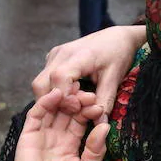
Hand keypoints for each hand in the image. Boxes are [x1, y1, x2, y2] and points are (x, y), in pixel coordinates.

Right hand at [2, 88, 109, 160]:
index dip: (91, 111)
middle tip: (90, 95)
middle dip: (80, 101)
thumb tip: (105, 126)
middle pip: (69, 111)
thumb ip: (96, 149)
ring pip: (54, 109)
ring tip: (76, 93)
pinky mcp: (28, 135)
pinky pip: (36, 114)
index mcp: (72, 142)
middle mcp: (57, 135)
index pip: (82, 119)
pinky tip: (57, 94)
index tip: (100, 107)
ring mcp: (43, 133)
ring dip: (65, 98)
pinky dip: (45, 102)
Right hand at [31, 25, 145, 113]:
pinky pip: (46, 78)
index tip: (78, 109)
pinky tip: (73, 96)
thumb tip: (99, 124)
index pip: (59, 78)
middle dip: (53, 103)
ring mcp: (55, 55)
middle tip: (74, 111)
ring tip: (76, 104)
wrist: (117, 36)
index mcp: (78, 55)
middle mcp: (60, 54)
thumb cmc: (118, 54)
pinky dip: (55, 91)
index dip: (64, 98)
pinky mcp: (54, 58)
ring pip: (41, 82)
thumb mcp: (115, 77)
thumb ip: (106, 100)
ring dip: (54, 98)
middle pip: (41, 83)